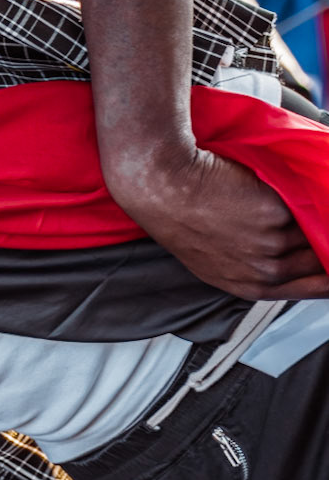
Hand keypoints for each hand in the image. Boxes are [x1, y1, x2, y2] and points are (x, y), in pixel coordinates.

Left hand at [107, 140, 328, 299]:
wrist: (166, 188)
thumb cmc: (181, 219)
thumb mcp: (213, 261)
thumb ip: (250, 268)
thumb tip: (283, 262)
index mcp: (247, 287)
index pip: (309, 291)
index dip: (326, 275)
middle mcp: (263, 271)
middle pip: (318, 263)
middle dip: (323, 243)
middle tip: (320, 226)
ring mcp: (272, 243)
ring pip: (315, 233)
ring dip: (314, 216)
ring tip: (290, 204)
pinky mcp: (277, 213)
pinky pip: (305, 205)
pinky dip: (302, 195)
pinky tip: (282, 188)